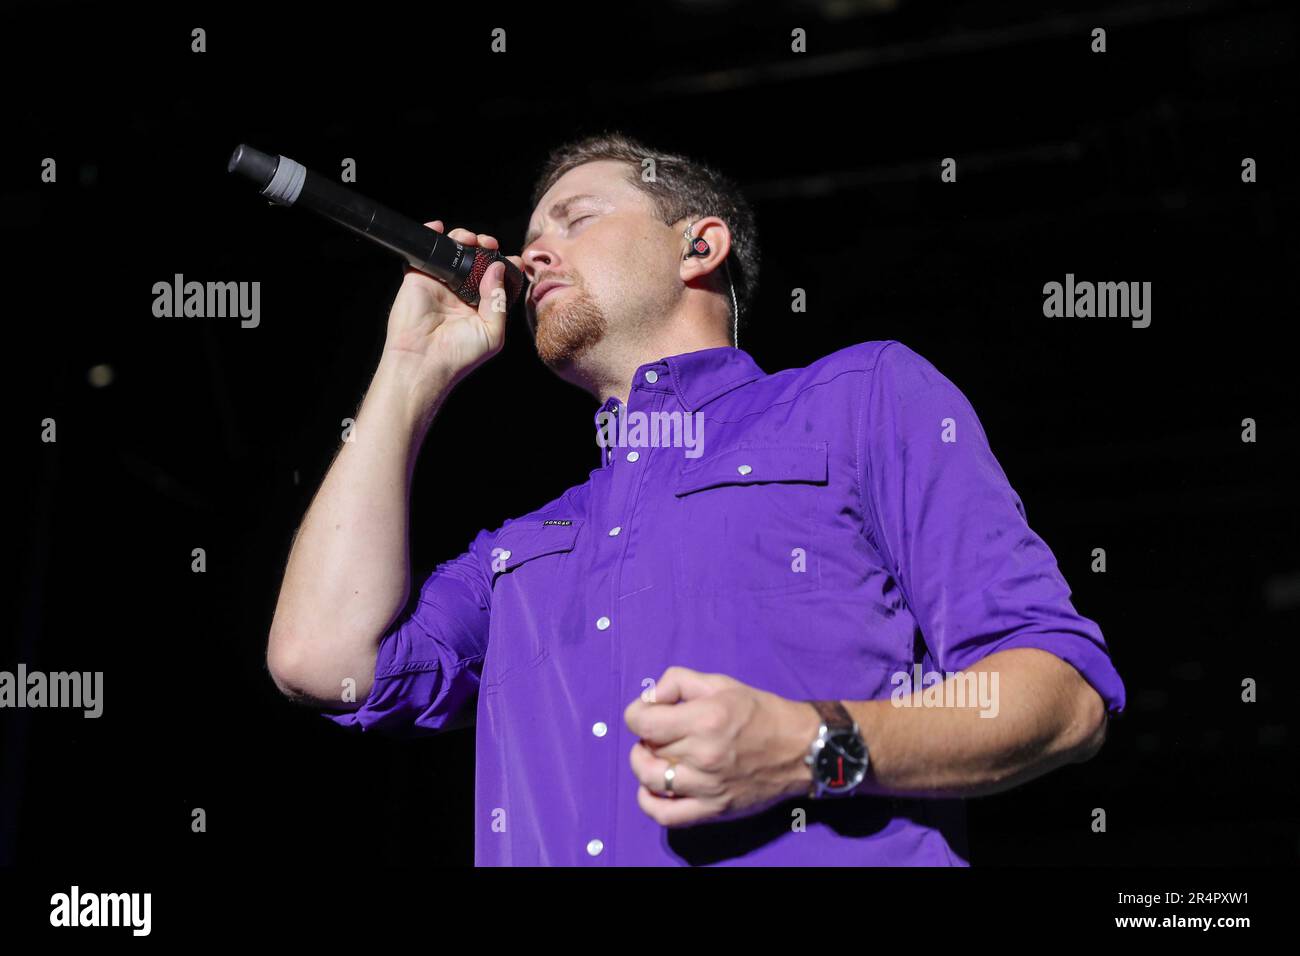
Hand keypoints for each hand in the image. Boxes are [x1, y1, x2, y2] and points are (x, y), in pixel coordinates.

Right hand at [382, 221, 523, 403]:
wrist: (422, 363)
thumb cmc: (458, 356)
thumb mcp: (492, 333)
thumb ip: (498, 300)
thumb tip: (498, 268)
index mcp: (481, 307)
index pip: (496, 279)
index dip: (506, 265)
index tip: (514, 258)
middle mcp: (462, 294)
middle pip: (477, 260)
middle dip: (486, 246)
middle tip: (489, 244)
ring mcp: (440, 284)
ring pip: (454, 252)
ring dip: (463, 238)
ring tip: (469, 240)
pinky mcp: (418, 278)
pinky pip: (426, 252)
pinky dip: (431, 234)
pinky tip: (439, 228)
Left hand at [623, 666, 818, 827]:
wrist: (801, 750)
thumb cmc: (761, 712)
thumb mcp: (721, 683)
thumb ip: (678, 682)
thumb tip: (649, 698)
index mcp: (705, 719)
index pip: (642, 722)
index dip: (636, 713)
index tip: (647, 712)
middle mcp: (704, 754)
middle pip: (648, 747)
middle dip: (647, 735)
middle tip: (663, 730)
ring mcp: (707, 786)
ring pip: (651, 778)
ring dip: (644, 764)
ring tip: (657, 756)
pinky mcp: (714, 809)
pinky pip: (667, 815)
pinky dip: (649, 802)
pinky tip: (652, 788)